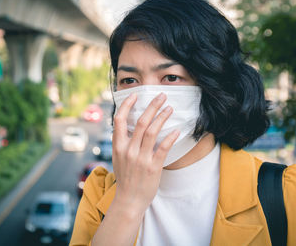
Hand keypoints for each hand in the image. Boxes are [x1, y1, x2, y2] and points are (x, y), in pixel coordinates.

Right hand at [112, 92, 179, 214]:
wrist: (129, 200)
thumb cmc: (125, 177)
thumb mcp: (118, 158)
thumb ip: (123, 142)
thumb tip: (131, 125)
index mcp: (118, 146)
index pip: (119, 120)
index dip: (126, 105)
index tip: (135, 95)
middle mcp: (128, 150)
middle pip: (141, 122)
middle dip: (152, 106)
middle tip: (161, 96)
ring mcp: (141, 159)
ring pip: (152, 132)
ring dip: (162, 117)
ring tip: (170, 109)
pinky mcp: (153, 167)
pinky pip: (163, 148)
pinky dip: (170, 137)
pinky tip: (176, 130)